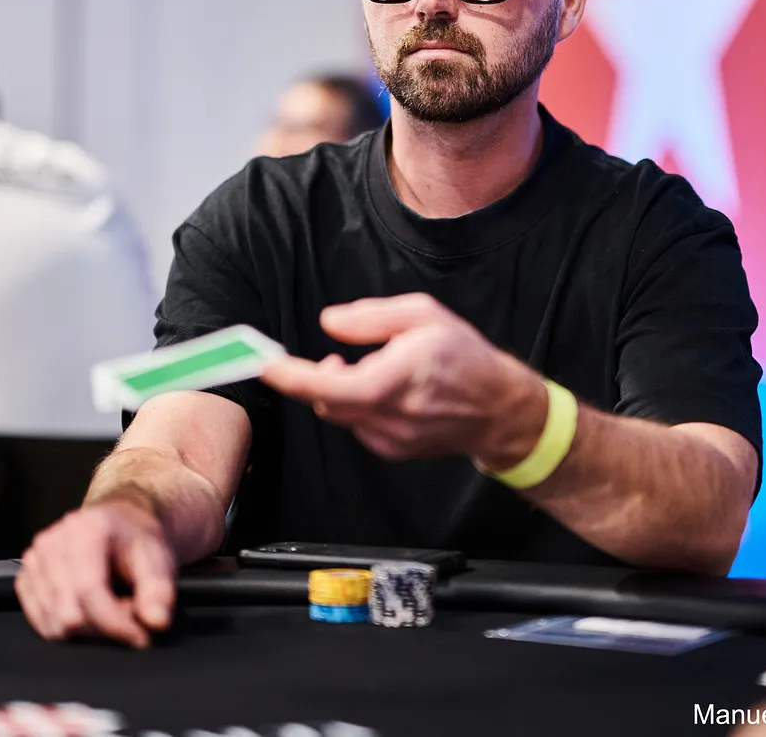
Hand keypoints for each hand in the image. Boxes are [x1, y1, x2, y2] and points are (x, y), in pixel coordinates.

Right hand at [16, 499, 174, 648]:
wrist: (117, 527)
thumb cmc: (135, 541)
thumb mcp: (159, 558)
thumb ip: (159, 590)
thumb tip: (156, 621)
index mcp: (85, 529)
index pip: (89, 590)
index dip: (115, 622)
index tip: (141, 637)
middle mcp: (52, 542)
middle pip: (69, 613)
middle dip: (105, 627)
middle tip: (129, 613)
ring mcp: (33, 561)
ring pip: (54, 624)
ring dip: (89, 630)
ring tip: (112, 608)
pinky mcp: (25, 579)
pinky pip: (42, 624)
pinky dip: (69, 629)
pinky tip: (89, 612)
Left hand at [258, 293, 545, 466]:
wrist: (500, 409)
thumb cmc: (464, 355)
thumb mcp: (423, 315)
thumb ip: (371, 318)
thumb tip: (329, 323)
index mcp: (396, 378)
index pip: (328, 386)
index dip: (290, 377)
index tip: (265, 365)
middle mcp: (390, 415)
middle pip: (326, 402)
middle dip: (315, 379)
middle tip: (334, 359)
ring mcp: (391, 438)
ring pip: (341, 414)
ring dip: (340, 391)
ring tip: (372, 370)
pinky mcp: (392, 450)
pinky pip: (358, 425)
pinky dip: (359, 406)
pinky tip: (386, 392)